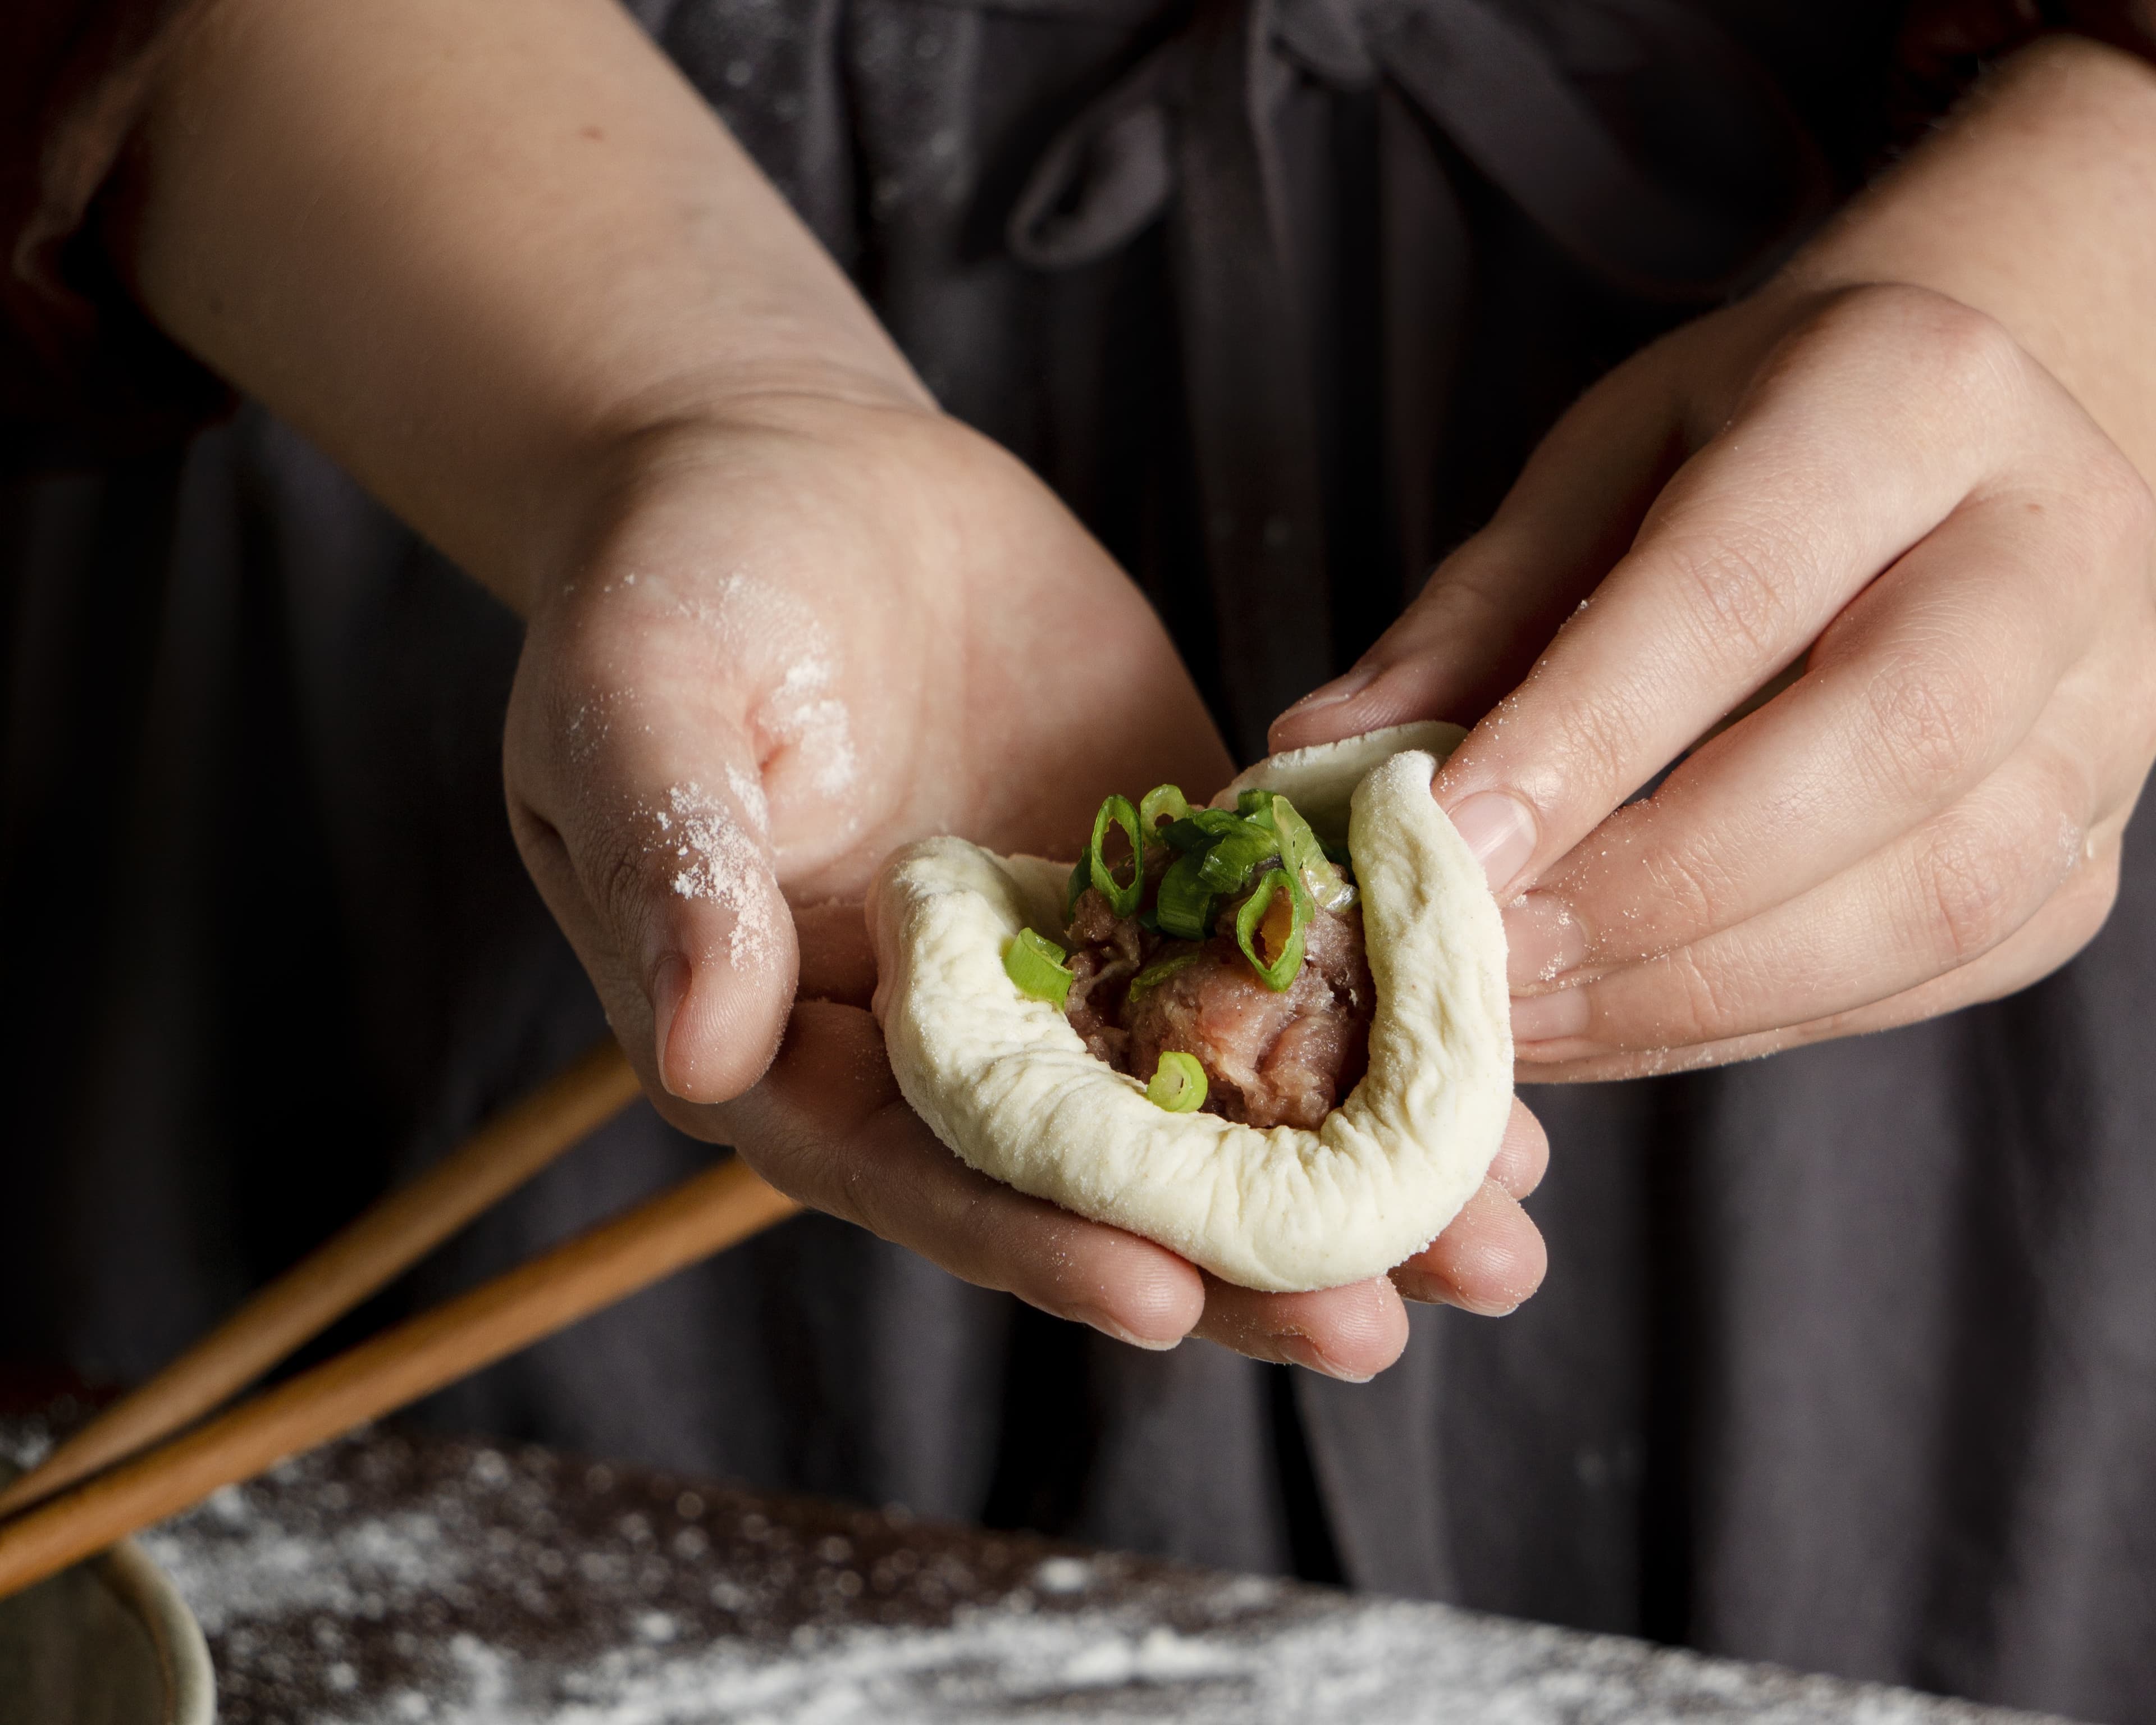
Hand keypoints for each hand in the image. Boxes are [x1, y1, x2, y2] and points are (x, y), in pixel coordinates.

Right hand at [505, 391, 1547, 1374]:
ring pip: (1211, 1100)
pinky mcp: (1161, 869)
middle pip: (1090, 1180)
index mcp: (800, 1038)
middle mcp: (946, 1032)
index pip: (915, 1171)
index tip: (1162, 1296)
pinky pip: (1276, 963)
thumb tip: (700, 1050)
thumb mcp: (634, 701)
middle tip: (1376, 1327)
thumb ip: (672, 869)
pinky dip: (1378, 1021)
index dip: (1030, 1238)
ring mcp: (1067, 958)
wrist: (791, 462)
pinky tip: (1497, 1077)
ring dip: (1347, 1180)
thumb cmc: (669, 575)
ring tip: (1492, 1249)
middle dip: (1233, 1263)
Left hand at [1274, 280, 2155, 1077]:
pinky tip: (1615, 1023)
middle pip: (1881, 752)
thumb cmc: (1752, 442)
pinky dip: (1756, 1020)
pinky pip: (1933, 969)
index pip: (1738, 592)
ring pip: (1930, 897)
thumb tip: (1315, 758)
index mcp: (1911, 394)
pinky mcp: (2089, 848)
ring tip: (1525, 1020)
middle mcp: (2055, 546)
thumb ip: (1474, 614)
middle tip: (1483, 959)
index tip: (1444, 845)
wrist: (1958, 448)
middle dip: (1653, 887)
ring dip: (1700, 988)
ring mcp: (2105, 714)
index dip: (1583, 738)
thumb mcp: (1602, 464)